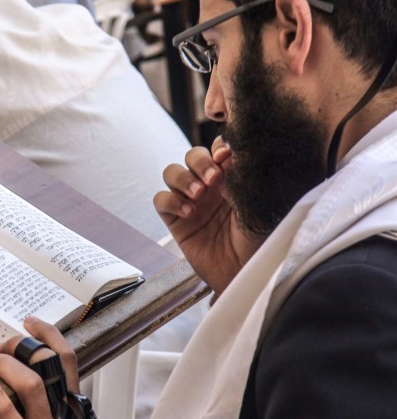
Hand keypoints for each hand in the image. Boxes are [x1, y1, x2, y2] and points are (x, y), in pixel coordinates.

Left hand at [0, 317, 87, 418]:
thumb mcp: (63, 415)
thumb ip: (50, 393)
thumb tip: (22, 367)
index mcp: (70, 397)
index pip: (66, 356)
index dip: (49, 334)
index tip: (30, 322)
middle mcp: (61, 407)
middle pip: (47, 363)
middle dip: (20, 345)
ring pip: (31, 385)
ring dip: (6, 365)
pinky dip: (0, 404)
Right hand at [153, 136, 264, 293]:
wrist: (245, 271)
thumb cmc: (258, 240)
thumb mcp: (257, 203)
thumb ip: (241, 177)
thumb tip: (226, 157)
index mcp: (231, 177)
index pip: (217, 149)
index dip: (218, 147)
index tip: (227, 157)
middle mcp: (209, 186)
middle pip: (192, 155)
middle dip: (200, 162)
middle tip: (213, 178)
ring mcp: (190, 201)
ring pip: (172, 172)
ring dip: (183, 178)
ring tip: (199, 195)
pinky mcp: (175, 220)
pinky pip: (161, 199)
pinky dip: (171, 200)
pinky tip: (188, 212)